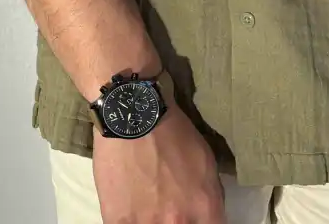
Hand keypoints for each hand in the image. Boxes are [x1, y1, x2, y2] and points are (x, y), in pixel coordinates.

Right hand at [93, 102, 226, 223]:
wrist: (134, 116)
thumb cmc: (172, 131)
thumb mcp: (206, 159)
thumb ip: (210, 193)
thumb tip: (205, 211)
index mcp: (205, 209)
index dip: (199, 221)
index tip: (190, 215)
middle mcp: (179, 223)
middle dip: (175, 219)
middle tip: (165, 202)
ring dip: (150, 219)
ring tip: (144, 200)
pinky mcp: (118, 221)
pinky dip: (129, 219)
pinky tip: (128, 205)